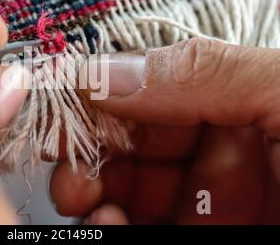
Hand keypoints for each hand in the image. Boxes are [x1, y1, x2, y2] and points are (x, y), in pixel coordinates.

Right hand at [50, 38, 279, 223]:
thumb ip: (201, 74)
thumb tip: (105, 72)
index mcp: (237, 104)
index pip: (153, 95)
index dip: (104, 98)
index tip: (64, 107)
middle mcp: (220, 155)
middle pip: (133, 145)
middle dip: (89, 148)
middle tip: (64, 157)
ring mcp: (210, 206)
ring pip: (128, 191)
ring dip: (91, 190)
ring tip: (80, 195)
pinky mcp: (199, 240)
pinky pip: (142, 231)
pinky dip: (111, 226)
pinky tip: (105, 222)